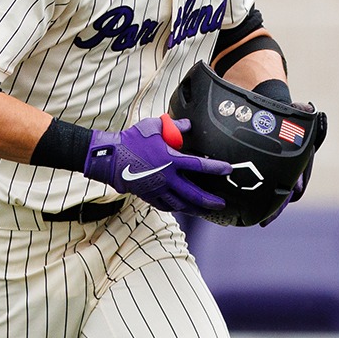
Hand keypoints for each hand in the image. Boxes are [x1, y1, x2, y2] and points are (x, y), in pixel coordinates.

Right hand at [82, 116, 230, 213]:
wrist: (110, 158)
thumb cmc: (131, 140)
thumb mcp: (153, 127)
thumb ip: (174, 126)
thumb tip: (188, 125)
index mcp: (170, 160)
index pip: (199, 166)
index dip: (215, 168)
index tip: (228, 169)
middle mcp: (167, 178)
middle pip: (193, 194)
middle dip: (210, 201)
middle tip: (222, 204)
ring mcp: (158, 189)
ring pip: (181, 204)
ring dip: (196, 209)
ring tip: (207, 212)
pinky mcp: (149, 196)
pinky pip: (167, 205)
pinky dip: (177, 207)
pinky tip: (184, 208)